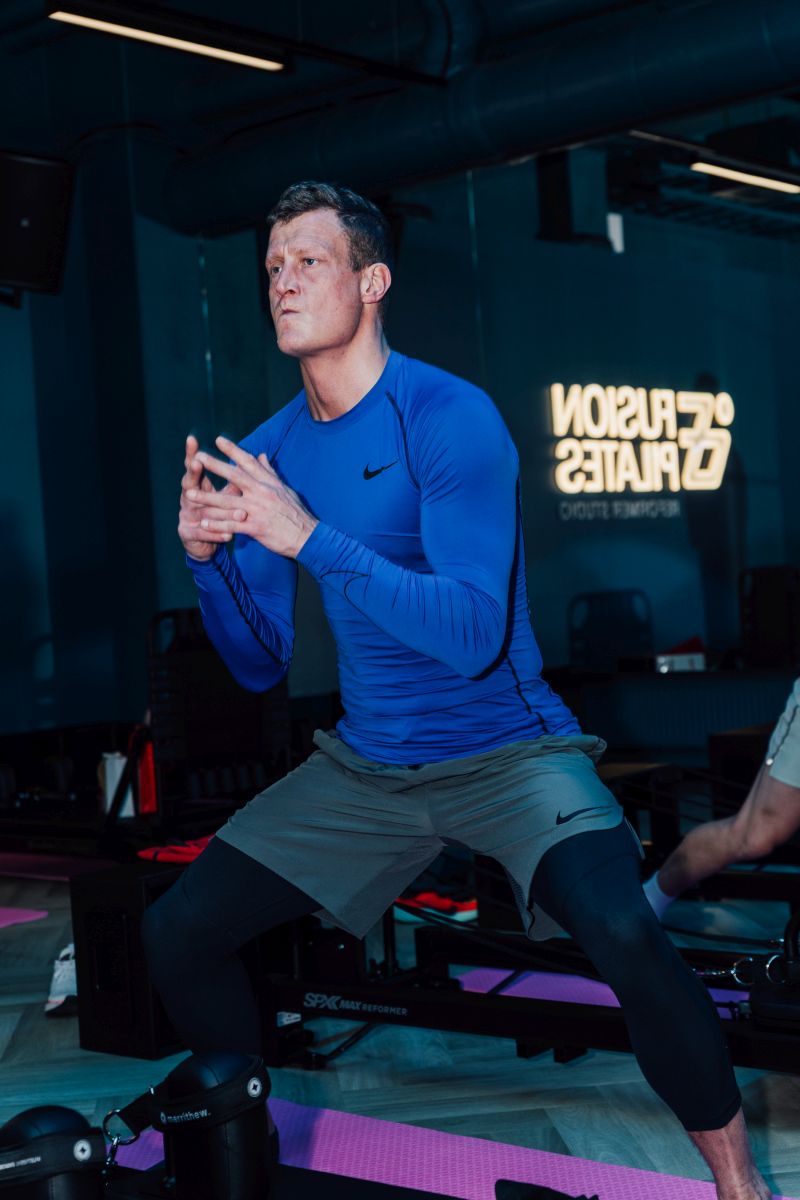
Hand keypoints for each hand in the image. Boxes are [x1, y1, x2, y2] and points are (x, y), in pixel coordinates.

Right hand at [178, 434, 243, 560]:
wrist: (202, 543)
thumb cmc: (215, 514)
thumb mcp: (224, 496)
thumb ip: (235, 480)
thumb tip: (249, 459)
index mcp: (196, 488)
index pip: (194, 468)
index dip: (192, 454)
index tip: (191, 439)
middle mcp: (187, 499)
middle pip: (189, 484)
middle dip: (193, 473)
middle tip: (197, 463)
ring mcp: (185, 516)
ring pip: (203, 511)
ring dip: (219, 509)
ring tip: (237, 510)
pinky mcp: (188, 534)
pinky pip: (203, 533)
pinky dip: (216, 533)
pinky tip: (229, 535)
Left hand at [188, 436, 317, 558]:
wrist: (307, 536)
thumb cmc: (296, 512)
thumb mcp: (284, 489)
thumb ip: (269, 472)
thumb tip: (261, 455)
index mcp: (268, 482)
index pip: (249, 462)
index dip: (233, 450)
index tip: (219, 439)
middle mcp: (262, 492)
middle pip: (235, 476)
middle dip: (214, 466)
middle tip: (197, 458)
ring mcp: (258, 510)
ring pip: (228, 502)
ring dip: (207, 498)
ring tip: (189, 494)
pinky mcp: (256, 527)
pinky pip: (232, 524)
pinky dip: (217, 525)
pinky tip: (203, 523)